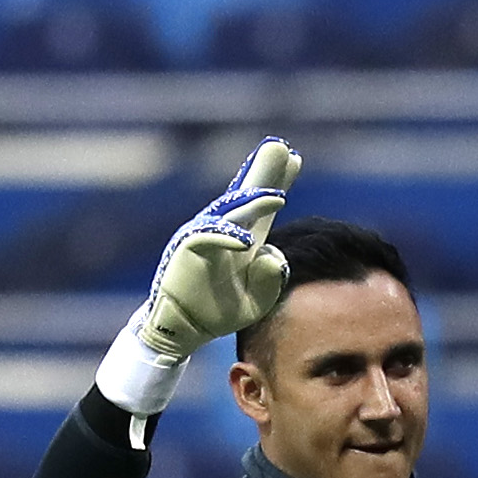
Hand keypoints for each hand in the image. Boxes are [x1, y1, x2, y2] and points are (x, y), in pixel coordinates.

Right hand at [95, 136, 301, 416]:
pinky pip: (208, 239)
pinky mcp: (187, 250)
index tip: (295, 157)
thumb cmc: (218, 312)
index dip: (276, 181)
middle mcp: (224, 231)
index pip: (263, 206)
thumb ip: (271, 279)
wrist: (183, 331)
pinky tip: (245, 240)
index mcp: (243, 240)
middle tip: (281, 147)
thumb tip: (272, 255)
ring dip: (250, 201)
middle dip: (263, 172)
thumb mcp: (256, 300)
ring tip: (275, 193)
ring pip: (229, 212)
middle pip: (245, 196)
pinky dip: (226, 238)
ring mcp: (204, 237)